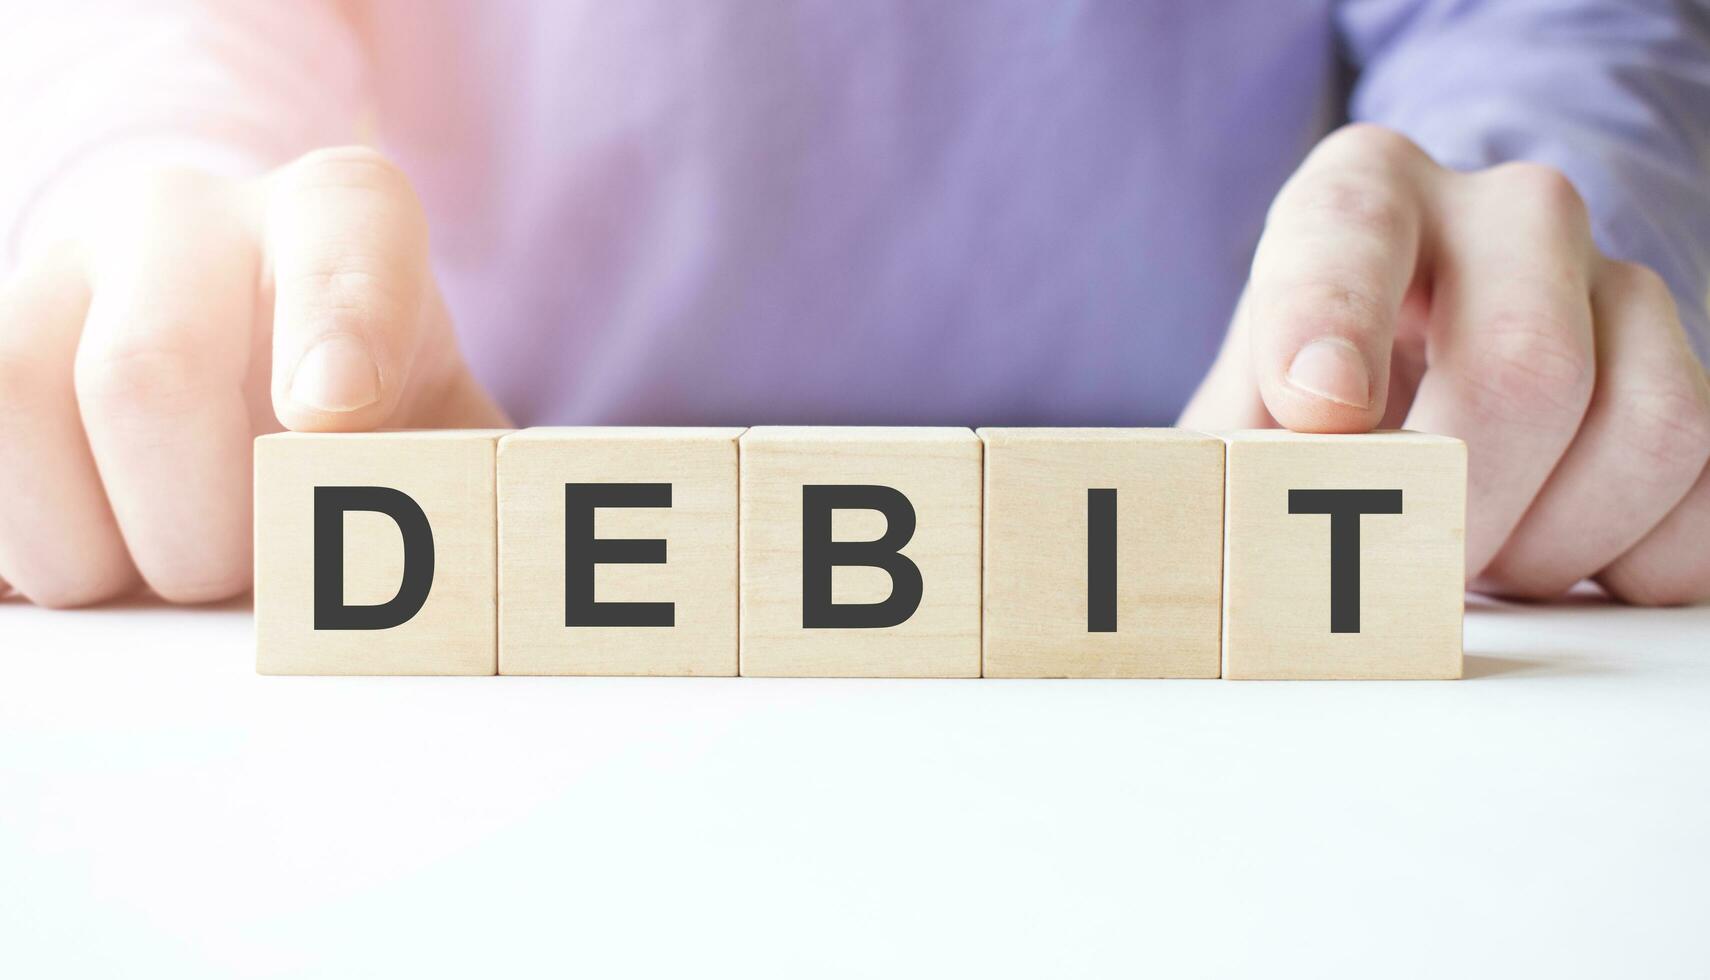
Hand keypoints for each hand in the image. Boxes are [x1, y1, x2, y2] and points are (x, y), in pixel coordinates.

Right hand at [0, 147, 508, 606]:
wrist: (230, 341)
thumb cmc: (365, 404)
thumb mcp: (439, 424)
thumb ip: (476, 486)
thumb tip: (520, 574)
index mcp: (339, 215)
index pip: (345, 239)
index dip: (336, 326)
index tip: (333, 412)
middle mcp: (182, 215)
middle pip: (149, 369)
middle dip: (200, 524)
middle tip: (248, 576)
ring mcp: (54, 267)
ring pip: (14, 408)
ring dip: (92, 548)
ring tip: (159, 568)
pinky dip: (17, 543)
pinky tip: (74, 563)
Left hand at [1182, 124, 1709, 604]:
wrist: (1415, 374)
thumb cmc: (1306, 398)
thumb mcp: (1240, 412)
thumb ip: (1228, 462)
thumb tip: (1219, 542)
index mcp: (1365, 193)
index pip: (1349, 231)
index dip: (1332, 319)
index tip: (1318, 408)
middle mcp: (1508, 215)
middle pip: (1526, 364)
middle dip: (1458, 507)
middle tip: (1399, 573)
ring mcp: (1620, 287)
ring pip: (1649, 431)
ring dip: (1547, 547)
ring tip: (1466, 559)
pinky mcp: (1696, 376)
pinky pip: (1706, 495)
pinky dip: (1628, 566)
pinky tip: (1548, 561)